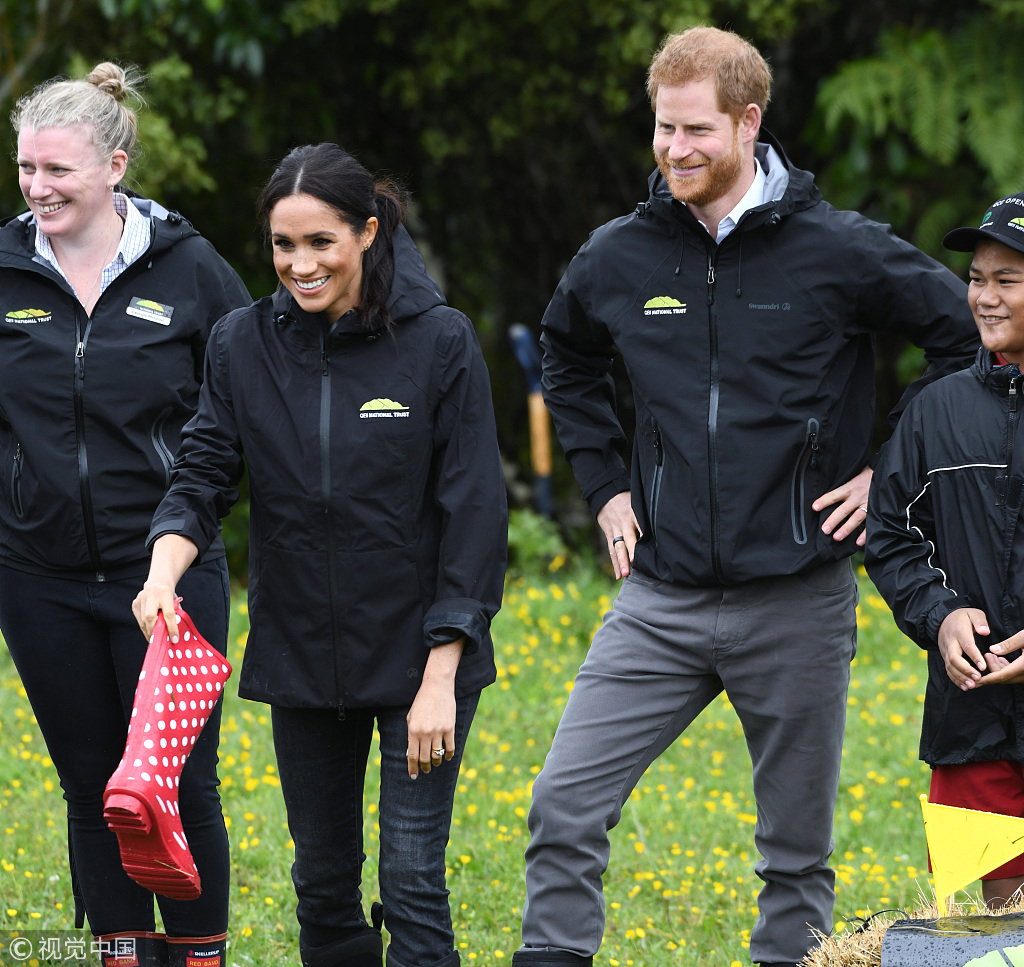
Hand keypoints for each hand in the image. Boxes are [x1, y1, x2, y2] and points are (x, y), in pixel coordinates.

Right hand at [132, 582, 180, 641]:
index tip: (174, 639)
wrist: (157, 583)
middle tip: (160, 641)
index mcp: (165, 593)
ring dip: (150, 632)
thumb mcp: (175, 602)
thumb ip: (176, 615)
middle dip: (155, 632)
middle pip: (151, 617)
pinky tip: (150, 632)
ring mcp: (141, 599)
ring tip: (155, 639)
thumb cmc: (169, 596)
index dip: (172, 628)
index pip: (168, 613)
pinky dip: (145, 628)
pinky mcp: (135, 604)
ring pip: (143, 621)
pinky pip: (139, 620)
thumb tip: (175, 634)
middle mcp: (151, 595)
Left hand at [405, 637, 463, 778]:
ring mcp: (438, 731)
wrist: (437, 687)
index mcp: (413, 730)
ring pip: (437, 755)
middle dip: (424, 768)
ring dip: (435, 762)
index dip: (412, 768)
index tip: (413, 776)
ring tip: (435, 763)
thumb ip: (411, 735)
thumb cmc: (421, 702)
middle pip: (424, 758)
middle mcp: (425, 733)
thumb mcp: (411, 717)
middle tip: (425, 771)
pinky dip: (448, 755)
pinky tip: (447, 757)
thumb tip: (412, 753)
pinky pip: (450, 747)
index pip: (412, 756)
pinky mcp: (449, 728)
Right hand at [596, 491, 640, 579]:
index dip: (643, 536)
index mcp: (634, 514)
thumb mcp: (638, 502)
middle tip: (634, 562)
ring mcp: (616, 530)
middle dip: (631, 550)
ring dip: (621, 561)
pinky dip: (615, 563)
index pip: (641, 526)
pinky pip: (611, 550)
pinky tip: (618, 575)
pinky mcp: (609, 535)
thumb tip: (665, 524)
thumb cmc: (627, 499)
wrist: (606, 494)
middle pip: (628, 538)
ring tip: (625, 574)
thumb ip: (647, 515)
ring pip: (618, 547)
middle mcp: (624, 523)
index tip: (646, 547)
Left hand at [813, 466, 872, 546]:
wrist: (887, 475)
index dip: (825, 501)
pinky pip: (871, 523)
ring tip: (837, 537)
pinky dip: (865, 534)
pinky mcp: (877, 510)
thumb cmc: (866, 477)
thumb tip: (825, 493)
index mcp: (850, 488)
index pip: (835, 495)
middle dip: (834, 520)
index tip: (815, 507)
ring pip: (856, 518)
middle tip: (825, 530)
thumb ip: (842, 487)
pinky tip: (858, 542)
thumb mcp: (853, 477)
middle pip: (843, 510)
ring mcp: (868, 504)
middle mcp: (858, 497)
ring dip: (846, 528)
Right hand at [937, 608, 988, 689]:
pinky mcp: (945, 657)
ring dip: (960, 677)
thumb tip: (984, 632)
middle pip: (954, 658)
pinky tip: (965, 687)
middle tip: (978, 679)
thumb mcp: (973, 613)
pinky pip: (948, 670)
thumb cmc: (962, 617)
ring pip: (950, 666)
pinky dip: (955, 679)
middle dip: (965, 670)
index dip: (974, 657)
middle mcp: (950, 643)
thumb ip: (980, 621)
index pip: (966, 645)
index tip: (983, 667)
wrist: (943, 620)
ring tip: (973, 686)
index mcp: (959, 632)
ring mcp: (945, 651)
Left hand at [977, 628, 1023, 684]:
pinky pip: (1016, 674)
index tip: (975, 681)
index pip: (1002, 676)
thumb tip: (992, 650)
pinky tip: (1001, 658)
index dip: (987, 679)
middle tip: (986, 655)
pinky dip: (1006, 668)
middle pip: (1004, 677)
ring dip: (998, 668)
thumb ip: (1009, 644)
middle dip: (992, 669)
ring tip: (991, 654)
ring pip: (1010, 676)